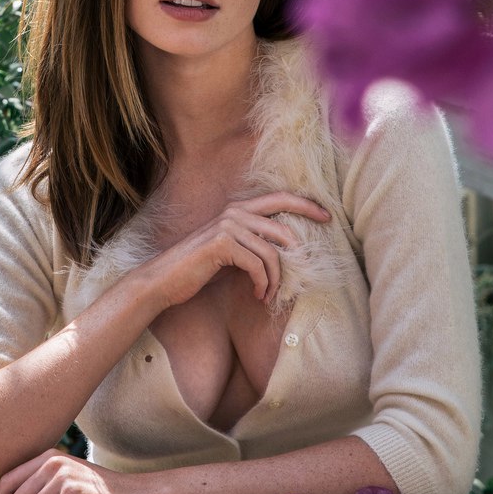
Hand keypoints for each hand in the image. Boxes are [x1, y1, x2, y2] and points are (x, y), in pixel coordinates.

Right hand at [142, 191, 329, 308]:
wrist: (165, 279)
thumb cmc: (198, 268)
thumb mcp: (230, 251)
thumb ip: (252, 243)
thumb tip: (286, 250)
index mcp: (238, 209)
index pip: (279, 198)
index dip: (306, 204)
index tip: (327, 216)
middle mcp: (235, 212)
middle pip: (282, 223)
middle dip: (302, 243)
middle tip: (309, 267)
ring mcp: (228, 226)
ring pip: (272, 252)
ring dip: (276, 280)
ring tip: (269, 295)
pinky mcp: (222, 244)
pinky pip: (258, 265)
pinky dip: (263, 284)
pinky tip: (257, 295)